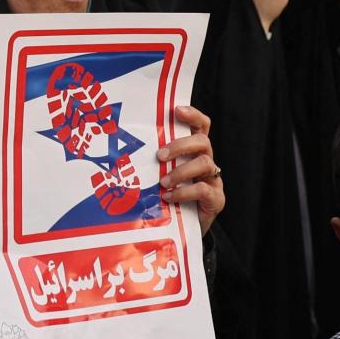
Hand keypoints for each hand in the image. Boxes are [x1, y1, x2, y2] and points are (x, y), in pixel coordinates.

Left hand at [158, 104, 223, 235]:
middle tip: (160, 155)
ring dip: (181, 170)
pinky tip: (169, 197)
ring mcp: (214, 179)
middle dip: (181, 145)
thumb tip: (123, 150)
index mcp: (194, 151)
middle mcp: (207, 161)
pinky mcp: (216, 199)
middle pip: (203, 141)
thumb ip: (154, 162)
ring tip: (163, 181)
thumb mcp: (161, 175)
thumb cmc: (169, 196)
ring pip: (204, 163)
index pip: (201, 125)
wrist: (184, 229)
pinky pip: (204, 189)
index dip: (193, 115)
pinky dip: (185, 192)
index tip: (177, 110)